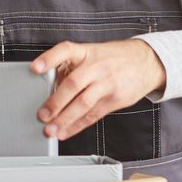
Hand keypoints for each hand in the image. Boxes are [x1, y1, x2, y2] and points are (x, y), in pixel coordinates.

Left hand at [30, 39, 167, 141]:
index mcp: (87, 52)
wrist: (146, 62)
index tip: (35, 68)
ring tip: (51, 129)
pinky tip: (67, 131)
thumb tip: (51, 88)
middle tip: (42, 115)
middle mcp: (96, 66)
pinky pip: (93, 115)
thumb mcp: (93, 54)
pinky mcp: (115, 99)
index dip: (49, 59)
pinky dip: (77, 125)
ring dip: (65, 119)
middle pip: (73, 84)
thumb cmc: (113, 59)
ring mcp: (107, 83)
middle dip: (55, 102)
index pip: (65, 50)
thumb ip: (72, 68)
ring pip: (83, 103)